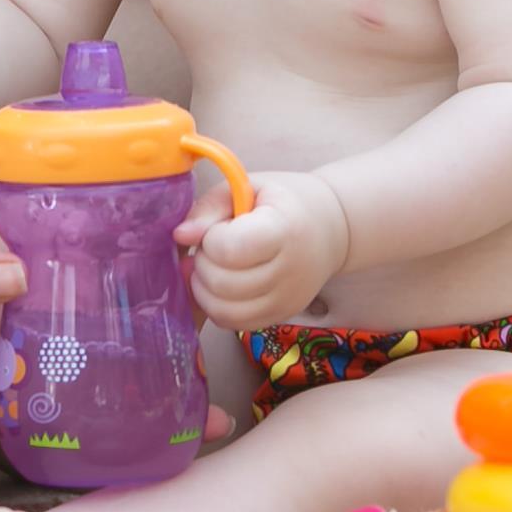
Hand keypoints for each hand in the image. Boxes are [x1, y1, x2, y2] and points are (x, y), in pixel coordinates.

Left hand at [187, 170, 353, 329]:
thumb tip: (180, 236)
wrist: (331, 228)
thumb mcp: (249, 187)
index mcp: (284, 230)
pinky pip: (235, 324)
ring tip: (211, 267)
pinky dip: (218, 308)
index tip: (219, 229)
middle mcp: (290, 271)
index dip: (212, 240)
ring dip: (205, 290)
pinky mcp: (281, 316)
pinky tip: (220, 287)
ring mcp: (287, 300)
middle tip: (209, 248)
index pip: (232, 250)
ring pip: (226, 311)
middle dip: (203, 265)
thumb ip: (210, 207)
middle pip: (224, 284)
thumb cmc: (284, 202)